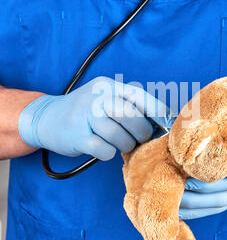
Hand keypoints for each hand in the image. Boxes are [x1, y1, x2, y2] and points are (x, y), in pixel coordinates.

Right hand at [19, 77, 171, 159]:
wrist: (46, 118)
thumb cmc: (83, 112)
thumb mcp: (102, 98)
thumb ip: (126, 104)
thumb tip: (160, 120)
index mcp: (106, 86)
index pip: (137, 95)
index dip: (156, 110)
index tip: (167, 122)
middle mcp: (95, 98)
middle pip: (131, 116)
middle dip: (142, 132)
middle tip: (141, 139)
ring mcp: (85, 116)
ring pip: (119, 136)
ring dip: (125, 145)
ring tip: (120, 144)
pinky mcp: (77, 137)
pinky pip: (104, 150)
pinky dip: (108, 153)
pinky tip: (102, 148)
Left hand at [179, 116, 226, 219]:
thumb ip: (221, 139)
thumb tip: (187, 136)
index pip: (225, 180)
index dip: (202, 181)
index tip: (181, 175)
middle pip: (221, 197)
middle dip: (194, 197)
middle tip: (172, 191)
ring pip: (219, 206)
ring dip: (195, 208)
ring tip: (174, 205)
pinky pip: (220, 208)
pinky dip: (201, 210)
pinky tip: (184, 210)